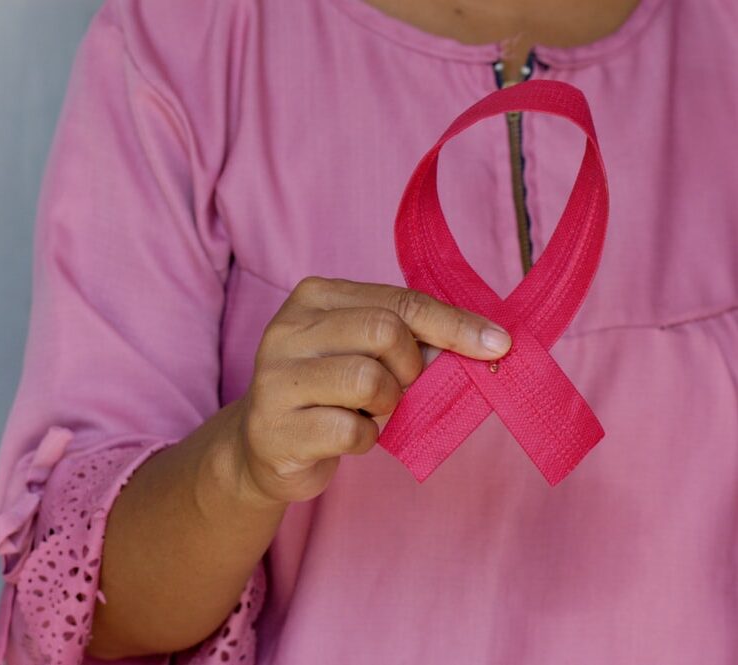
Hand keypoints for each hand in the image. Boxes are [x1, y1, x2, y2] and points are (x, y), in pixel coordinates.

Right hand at [236, 276, 511, 503]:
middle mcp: (288, 329)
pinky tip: (348, 437)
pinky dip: (366, 439)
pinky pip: (351, 431)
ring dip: (387, 404)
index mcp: (314, 297)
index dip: (455, 324)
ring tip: (369, 411)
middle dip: (412, 367)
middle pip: (385, 332)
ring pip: (369, 379)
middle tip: (402, 388)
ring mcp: (276, 379)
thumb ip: (411, 339)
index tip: (498, 344)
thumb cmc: (329, 391)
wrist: (265, 445)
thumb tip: (482, 344)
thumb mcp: (365, 351)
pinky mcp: (275, 429)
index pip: (400, 301)